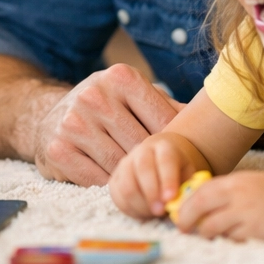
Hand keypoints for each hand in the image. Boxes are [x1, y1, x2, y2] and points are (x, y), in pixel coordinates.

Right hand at [33, 64, 180, 185]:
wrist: (50, 116)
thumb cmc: (105, 109)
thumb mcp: (133, 96)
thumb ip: (168, 107)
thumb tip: (214, 117)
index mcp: (121, 77)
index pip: (163, 119)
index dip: (175, 144)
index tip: (182, 160)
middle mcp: (95, 95)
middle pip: (141, 144)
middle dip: (155, 164)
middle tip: (168, 181)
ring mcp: (74, 122)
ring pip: (119, 164)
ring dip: (134, 178)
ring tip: (147, 186)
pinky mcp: (59, 149)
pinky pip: (96, 179)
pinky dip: (110, 186)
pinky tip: (118, 185)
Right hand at [108, 132, 201, 218]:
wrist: (161, 159)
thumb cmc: (177, 170)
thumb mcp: (188, 174)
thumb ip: (185, 188)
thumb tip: (180, 208)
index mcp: (164, 147)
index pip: (165, 160)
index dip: (167, 180)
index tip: (170, 199)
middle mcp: (142, 151)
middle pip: (142, 169)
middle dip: (151, 193)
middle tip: (160, 211)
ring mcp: (125, 163)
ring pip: (127, 184)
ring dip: (140, 204)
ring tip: (153, 214)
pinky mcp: (114, 178)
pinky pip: (117, 195)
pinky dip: (129, 208)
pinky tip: (142, 212)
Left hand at [174, 171, 263, 240]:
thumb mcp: (249, 182)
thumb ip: (226, 191)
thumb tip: (196, 203)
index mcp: (235, 182)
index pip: (200, 192)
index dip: (185, 206)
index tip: (179, 215)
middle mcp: (239, 197)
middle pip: (201, 210)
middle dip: (188, 222)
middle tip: (184, 229)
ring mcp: (248, 216)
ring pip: (213, 229)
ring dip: (207, 234)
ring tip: (210, 235)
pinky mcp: (258, 234)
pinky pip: (232, 241)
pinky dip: (228, 242)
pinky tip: (233, 239)